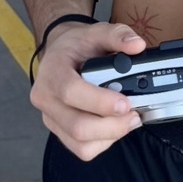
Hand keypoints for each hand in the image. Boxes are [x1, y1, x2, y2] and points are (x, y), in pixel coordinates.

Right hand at [29, 21, 146, 160]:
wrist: (60, 54)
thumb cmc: (77, 46)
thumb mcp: (95, 32)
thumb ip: (117, 35)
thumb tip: (137, 45)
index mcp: (52, 71)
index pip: (71, 92)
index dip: (100, 102)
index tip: (126, 103)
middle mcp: (46, 98)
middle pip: (78, 126)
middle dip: (113, 126)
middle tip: (135, 115)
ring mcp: (50, 118)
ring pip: (80, 143)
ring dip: (110, 136)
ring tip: (128, 121)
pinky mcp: (59, 131)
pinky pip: (81, 149)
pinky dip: (103, 143)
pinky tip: (113, 127)